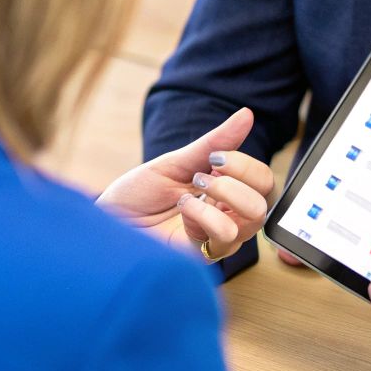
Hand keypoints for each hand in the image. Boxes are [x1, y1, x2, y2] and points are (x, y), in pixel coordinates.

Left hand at [97, 107, 275, 262]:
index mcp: (223, 192)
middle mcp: (225, 216)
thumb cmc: (136, 194)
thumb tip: (246, 115)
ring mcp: (215, 237)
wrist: (104, 222)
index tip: (216, 157)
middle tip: (206, 174)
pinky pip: (225, 237)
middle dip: (240, 179)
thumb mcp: (176, 162)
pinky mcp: (201, 255)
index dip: (247, 166)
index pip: (263, 181)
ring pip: (254, 220)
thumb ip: (215, 143)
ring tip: (192, 192)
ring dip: (225, 196)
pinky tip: (183, 211)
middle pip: (265, 201)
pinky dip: (206, 216)